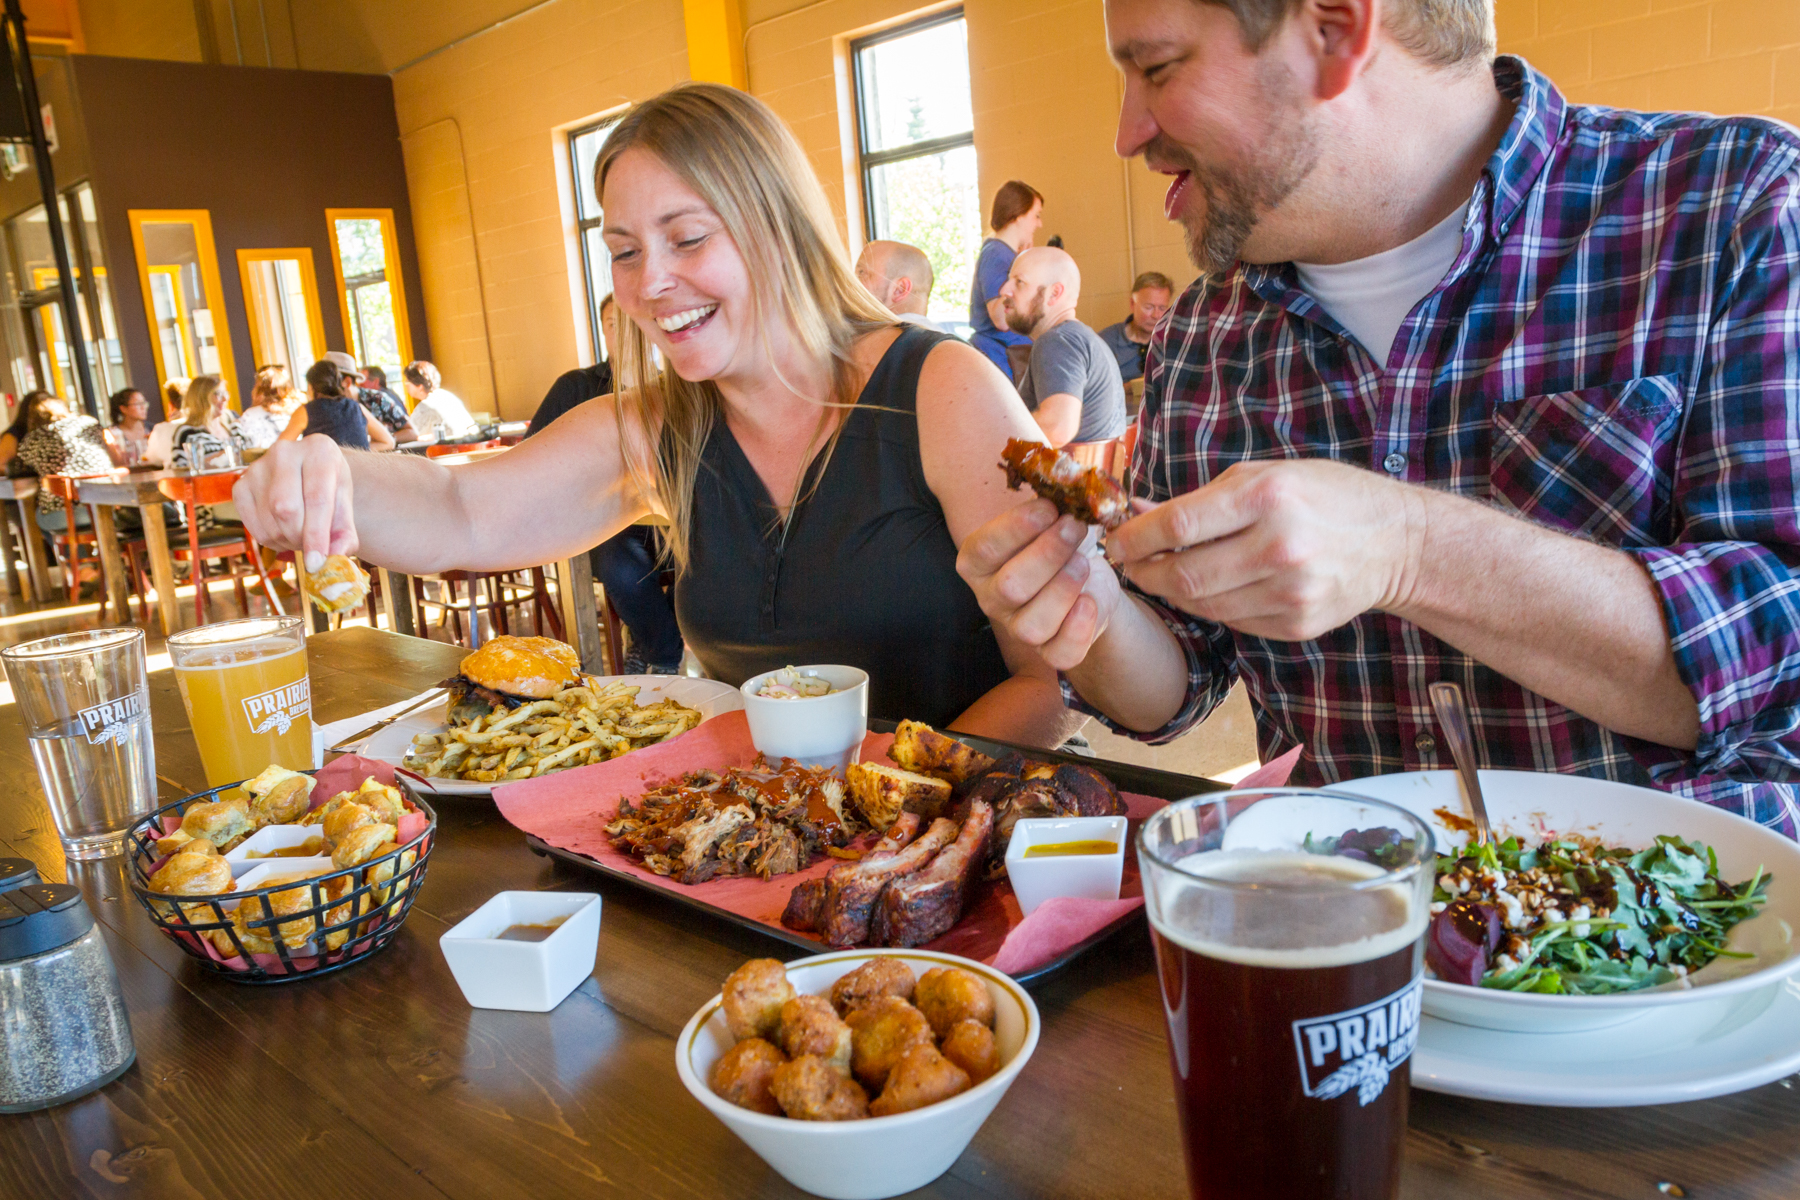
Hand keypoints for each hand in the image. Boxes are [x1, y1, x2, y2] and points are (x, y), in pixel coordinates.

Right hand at [231, 435, 357, 565]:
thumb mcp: (345, 506)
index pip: (316, 498)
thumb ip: (345, 533)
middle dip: (301, 538)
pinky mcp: (240, 485)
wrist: (309, 474)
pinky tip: (283, 532)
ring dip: (287, 542)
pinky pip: (253, 526)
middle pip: (286, 510)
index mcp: (319, 451)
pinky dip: (270, 540)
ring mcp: (257, 467)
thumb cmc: (330, 490)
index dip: (316, 535)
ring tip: (300, 536)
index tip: (317, 563)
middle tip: (312, 546)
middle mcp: (285, 452)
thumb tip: (336, 556)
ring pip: (269, 521)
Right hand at [956, 498, 1122, 670]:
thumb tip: (1065, 478)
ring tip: (1084, 563)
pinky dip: (1077, 629)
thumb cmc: (1060, 543)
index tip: (1050, 507)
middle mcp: (991, 598)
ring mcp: (1018, 629)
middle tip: (1075, 527)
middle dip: (1048, 554)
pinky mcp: (1050, 652)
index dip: (1016, 527)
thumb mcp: (1051, 517)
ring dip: (1063, 589)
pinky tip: (1089, 601)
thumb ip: (1050, 503)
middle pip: (1010, 587)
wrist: (1088, 580)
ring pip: (1031, 625)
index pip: (984, 548)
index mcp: (979, 562)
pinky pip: (1058, 654)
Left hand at [1107, 459, 1423, 640]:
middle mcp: (1278, 547)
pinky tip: (1208, 587)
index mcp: (1267, 497)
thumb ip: (1200, 499)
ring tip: (1162, 573)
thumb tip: (1137, 511)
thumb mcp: (1263, 476)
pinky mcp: (1296, 623)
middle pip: (1183, 574)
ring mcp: (1289, 591)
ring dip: (1171, 591)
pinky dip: (1210, 606)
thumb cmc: (1324, 496)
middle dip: (1144, 572)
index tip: (1115, 540)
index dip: (1135, 537)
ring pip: (1203, 604)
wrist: (1394, 541)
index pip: (1179, 525)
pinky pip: (1232, 621)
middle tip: (1129, 564)